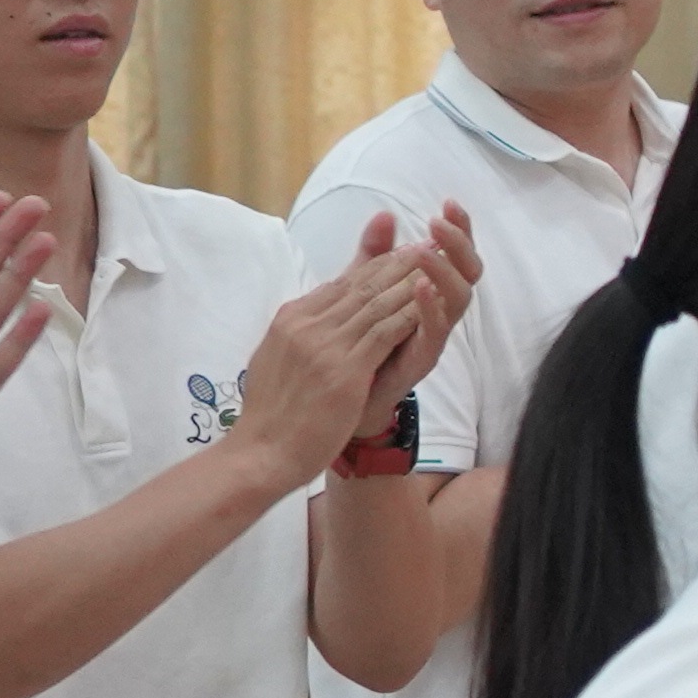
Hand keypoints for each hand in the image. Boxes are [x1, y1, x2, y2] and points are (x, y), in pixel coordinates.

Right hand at [232, 212, 446, 471]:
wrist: (261, 452)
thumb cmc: (271, 415)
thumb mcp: (278, 359)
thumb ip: (298, 332)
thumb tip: (305, 316)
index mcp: (290, 319)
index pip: (340, 283)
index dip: (375, 265)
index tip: (402, 251)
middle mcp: (305, 324)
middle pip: (360, 284)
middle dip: (398, 262)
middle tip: (428, 244)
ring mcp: (324, 345)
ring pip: (376, 302)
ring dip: (410, 279)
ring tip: (437, 261)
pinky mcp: (344, 369)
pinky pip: (385, 332)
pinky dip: (410, 312)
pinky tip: (430, 299)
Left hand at [368, 199, 480, 392]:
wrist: (344, 397)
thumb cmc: (362, 343)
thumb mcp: (366, 290)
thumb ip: (375, 256)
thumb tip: (385, 214)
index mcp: (430, 291)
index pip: (455, 254)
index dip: (459, 229)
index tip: (448, 203)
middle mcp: (440, 310)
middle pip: (468, 271)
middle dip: (459, 243)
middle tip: (439, 221)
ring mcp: (434, 334)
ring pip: (459, 298)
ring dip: (444, 270)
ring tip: (425, 251)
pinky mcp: (423, 358)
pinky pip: (436, 331)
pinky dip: (429, 307)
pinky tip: (417, 287)